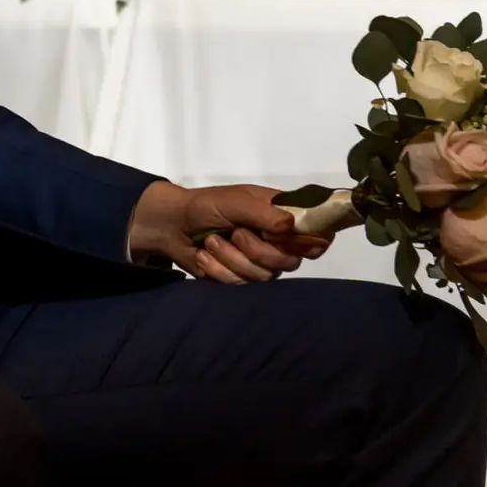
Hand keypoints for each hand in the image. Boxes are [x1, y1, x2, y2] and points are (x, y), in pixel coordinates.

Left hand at [129, 181, 330, 283]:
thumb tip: (290, 227)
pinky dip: (217, 270)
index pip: (315, 234)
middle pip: (289, 262)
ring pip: (262, 277)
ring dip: (231, 259)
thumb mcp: (235, 201)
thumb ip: (263, 213)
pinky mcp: (238, 279)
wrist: (171, 225)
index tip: (293, 242)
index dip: (312, 242)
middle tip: (234, 234)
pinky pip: (238, 285)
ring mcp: (258, 263)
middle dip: (257, 251)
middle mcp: (276, 242)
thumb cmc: (205, 205)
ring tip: (211, 242)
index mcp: (281, 217)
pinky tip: (204, 257)